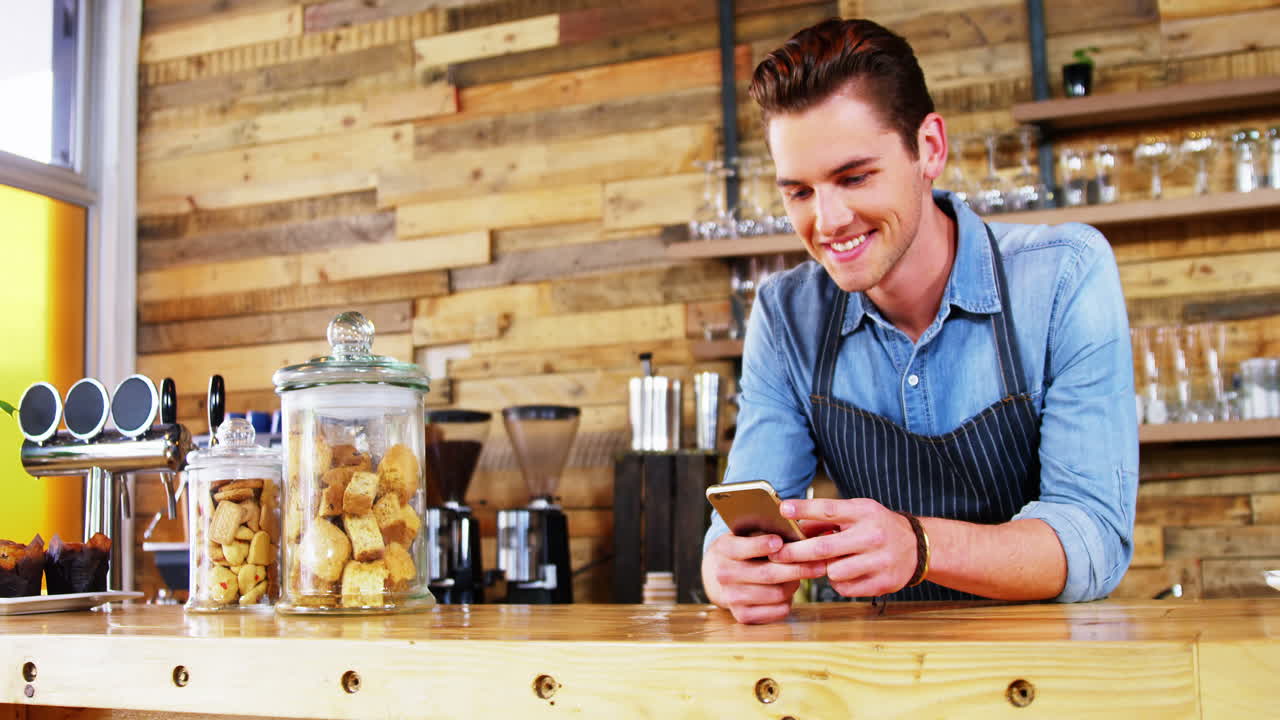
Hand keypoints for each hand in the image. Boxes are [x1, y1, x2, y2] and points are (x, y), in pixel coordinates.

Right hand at [702, 532, 825, 623]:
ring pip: (776, 594)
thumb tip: (798, 532)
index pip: (741, 548)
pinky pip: (778, 610)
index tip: (779, 541)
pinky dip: (790, 600)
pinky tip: (790, 589)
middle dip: (796, 568)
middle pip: (766, 574)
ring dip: (795, 584)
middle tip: (819, 563)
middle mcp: (723, 574)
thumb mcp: (747, 534)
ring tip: (805, 574)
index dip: (760, 545)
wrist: (721, 574)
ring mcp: (731, 597)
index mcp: (723, 549)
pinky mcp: (742, 616)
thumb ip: (766, 531)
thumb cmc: (745, 549)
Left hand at [772, 498, 918, 597]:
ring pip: (833, 572)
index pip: (829, 510)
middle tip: (776, 554)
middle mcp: (872, 535)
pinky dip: (839, 583)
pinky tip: (847, 573)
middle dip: (795, 552)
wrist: (917, 546)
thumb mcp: (856, 513)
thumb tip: (793, 525)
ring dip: (823, 570)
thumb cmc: (877, 527)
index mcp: (863, 513)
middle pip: (824, 547)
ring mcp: (879, 560)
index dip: (804, 509)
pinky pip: (846, 588)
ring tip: (829, 563)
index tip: (783, 508)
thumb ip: (826, 519)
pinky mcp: (883, 582)